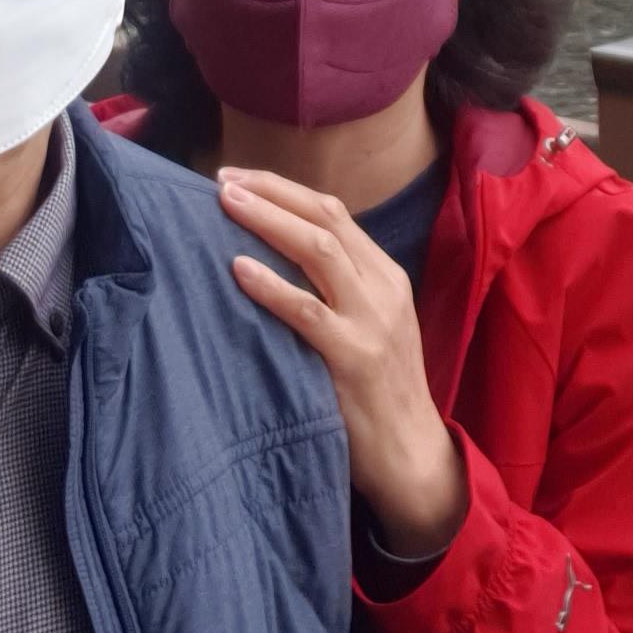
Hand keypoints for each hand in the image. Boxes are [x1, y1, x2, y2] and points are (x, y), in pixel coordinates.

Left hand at [218, 168, 467, 556]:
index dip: (283, 189)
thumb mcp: (367, 324)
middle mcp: (382, 287)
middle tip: (221, 180)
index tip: (238, 177)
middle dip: (271, 192)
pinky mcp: (355, 358)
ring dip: (268, 220)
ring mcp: (372, 321)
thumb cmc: (376, 389)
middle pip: (325, 217)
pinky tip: (239, 269)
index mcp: (384, 274)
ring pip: (319, 250)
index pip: (332, 212)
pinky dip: (272, 286)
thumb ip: (334, 288)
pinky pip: (308, 312)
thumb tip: (271, 251)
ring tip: (226, 203)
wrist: (411, 455)